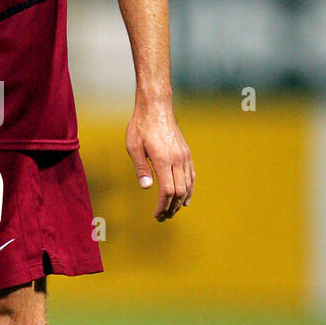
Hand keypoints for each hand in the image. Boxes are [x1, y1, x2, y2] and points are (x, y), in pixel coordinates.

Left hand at [126, 97, 194, 220]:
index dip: (163, 205)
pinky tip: (185, 198)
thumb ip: (141, 168)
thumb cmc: (141, 126)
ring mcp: (184, 156)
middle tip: (163, 217)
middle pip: (180, 191)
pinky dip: (189, 189)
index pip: (167, 191)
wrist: (156, 107)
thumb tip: (147, 187)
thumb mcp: (133, 146)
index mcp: (163, 159)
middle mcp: (177, 159)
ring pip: (188, 185)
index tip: (157, 215)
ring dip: (181, 201)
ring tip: (172, 211)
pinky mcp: (186, 153)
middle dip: (172, 207)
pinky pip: (192, 176)